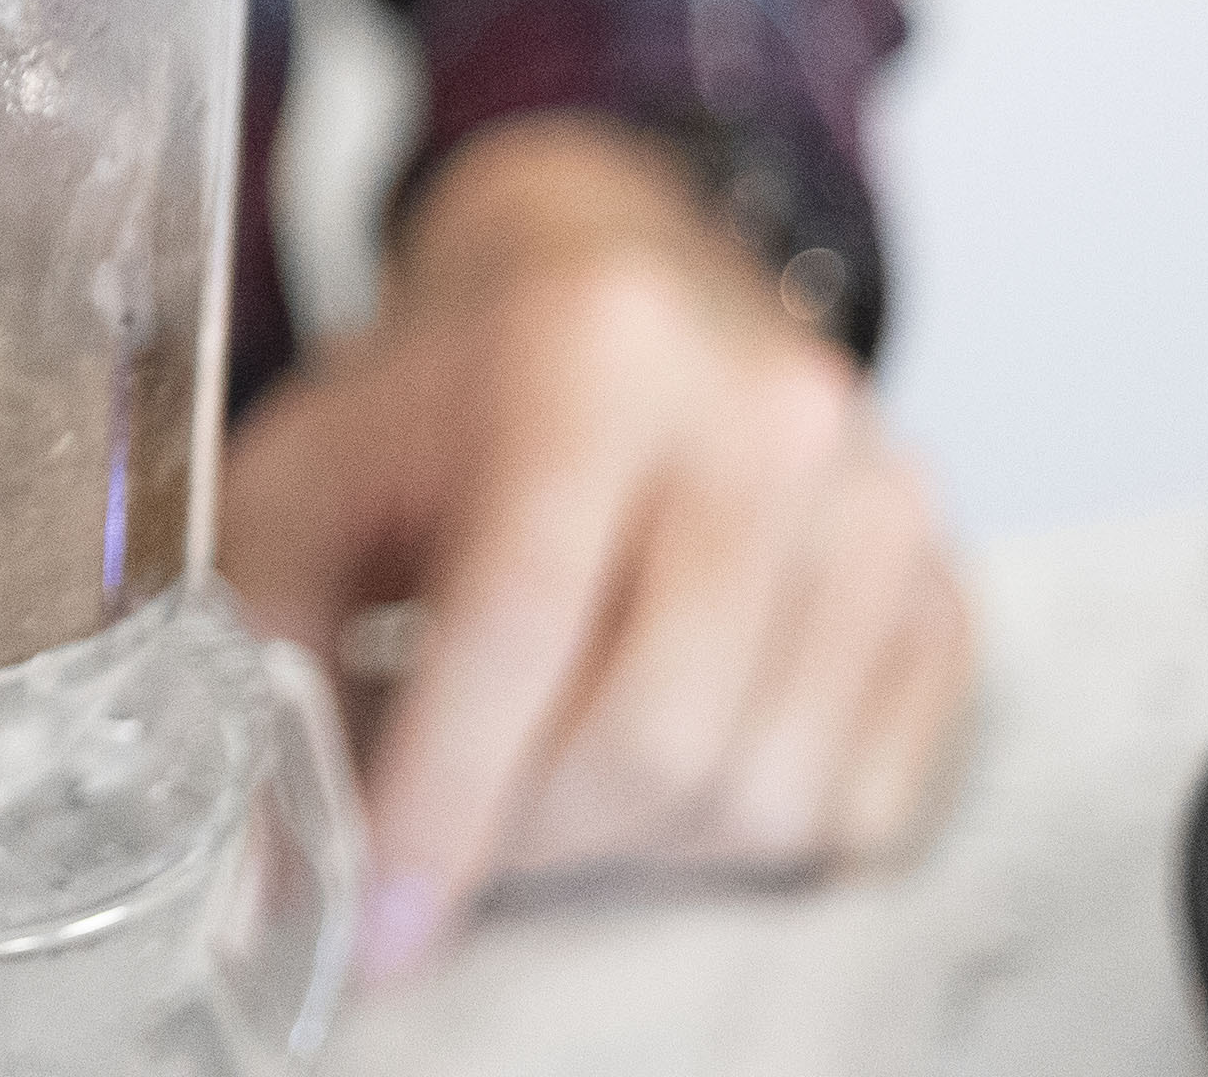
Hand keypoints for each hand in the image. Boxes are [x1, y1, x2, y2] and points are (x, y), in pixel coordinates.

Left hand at [218, 114, 974, 984]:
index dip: (443, 797)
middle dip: (531, 834)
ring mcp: (879, 501)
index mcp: (587, 357)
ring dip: (635, 842)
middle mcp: (763, 417)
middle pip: (657, 734)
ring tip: (551, 767)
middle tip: (459, 828)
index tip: (376, 932)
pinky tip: (665, 750)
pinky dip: (747, 831)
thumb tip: (262, 890)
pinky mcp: (945, 583)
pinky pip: (864, 805)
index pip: (521, 618)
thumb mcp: (307, 478)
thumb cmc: (442, 396)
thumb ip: (264, 660)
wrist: (606, 275)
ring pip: (764, 794)